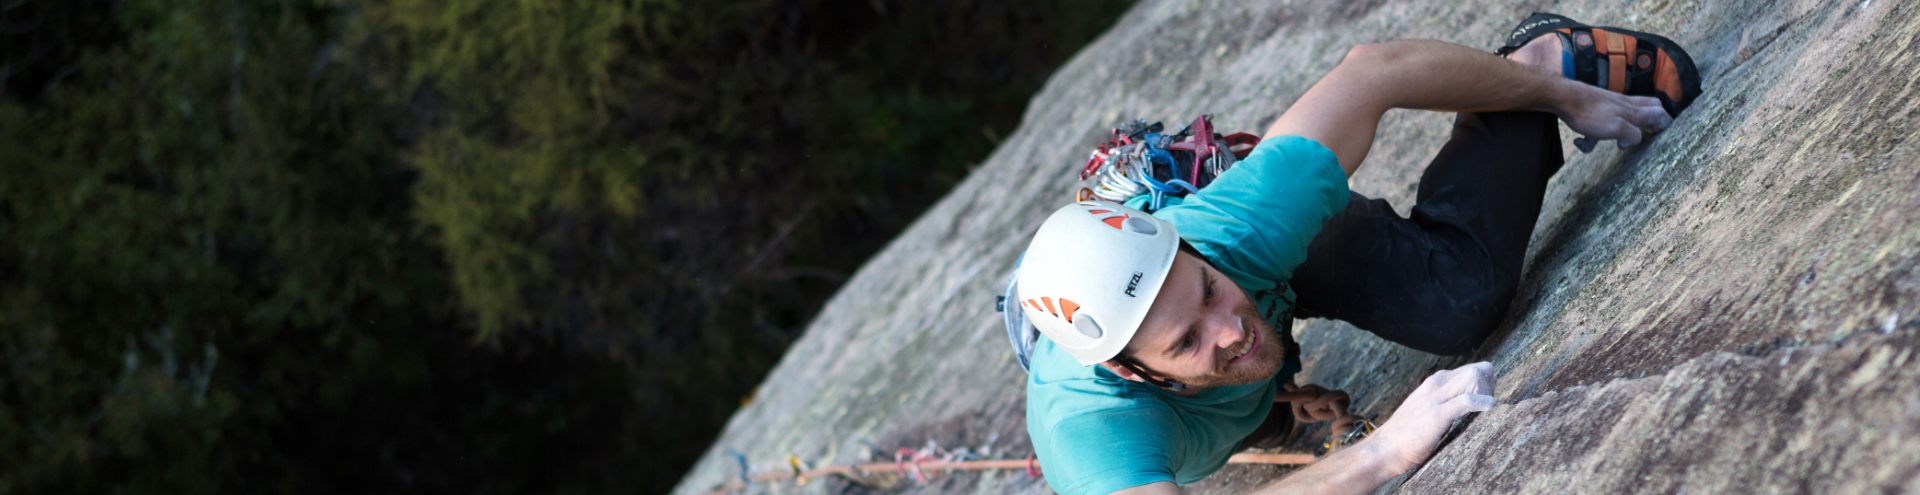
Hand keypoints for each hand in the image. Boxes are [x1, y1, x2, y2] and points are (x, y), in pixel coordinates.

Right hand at [1366, 362, 1495, 473]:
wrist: (1385, 449)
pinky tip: (1488, 408)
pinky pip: (1466, 400)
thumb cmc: (1407, 434)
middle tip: (1489, 408)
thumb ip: (1444, 401)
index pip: (1474, 369)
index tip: (1487, 402)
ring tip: (1486, 411)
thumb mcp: (1426, 408)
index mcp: (1435, 382)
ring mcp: (1435, 398)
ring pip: (1474, 378)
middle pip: (1478, 370)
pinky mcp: (1436, 415)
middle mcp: (1436, 384)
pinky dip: (1482, 402)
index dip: (1488, 384)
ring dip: (1488, 393)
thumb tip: (1468, 403)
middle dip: (1492, 387)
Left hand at [1557, 83, 1673, 149]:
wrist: (1563, 97)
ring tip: (1615, 142)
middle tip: (1648, 134)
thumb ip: (1632, 134)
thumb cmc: (1589, 113)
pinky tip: (1580, 142)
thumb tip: (1635, 139)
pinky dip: (1591, 137)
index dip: (1666, 124)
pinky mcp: (1593, 108)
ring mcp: (1609, 105)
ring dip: (1619, 132)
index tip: (1663, 135)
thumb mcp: (1615, 128)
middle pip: (1648, 107)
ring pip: (1622, 117)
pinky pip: (1598, 123)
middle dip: (1652, 121)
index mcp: (1632, 111)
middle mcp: (1624, 105)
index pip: (1659, 112)